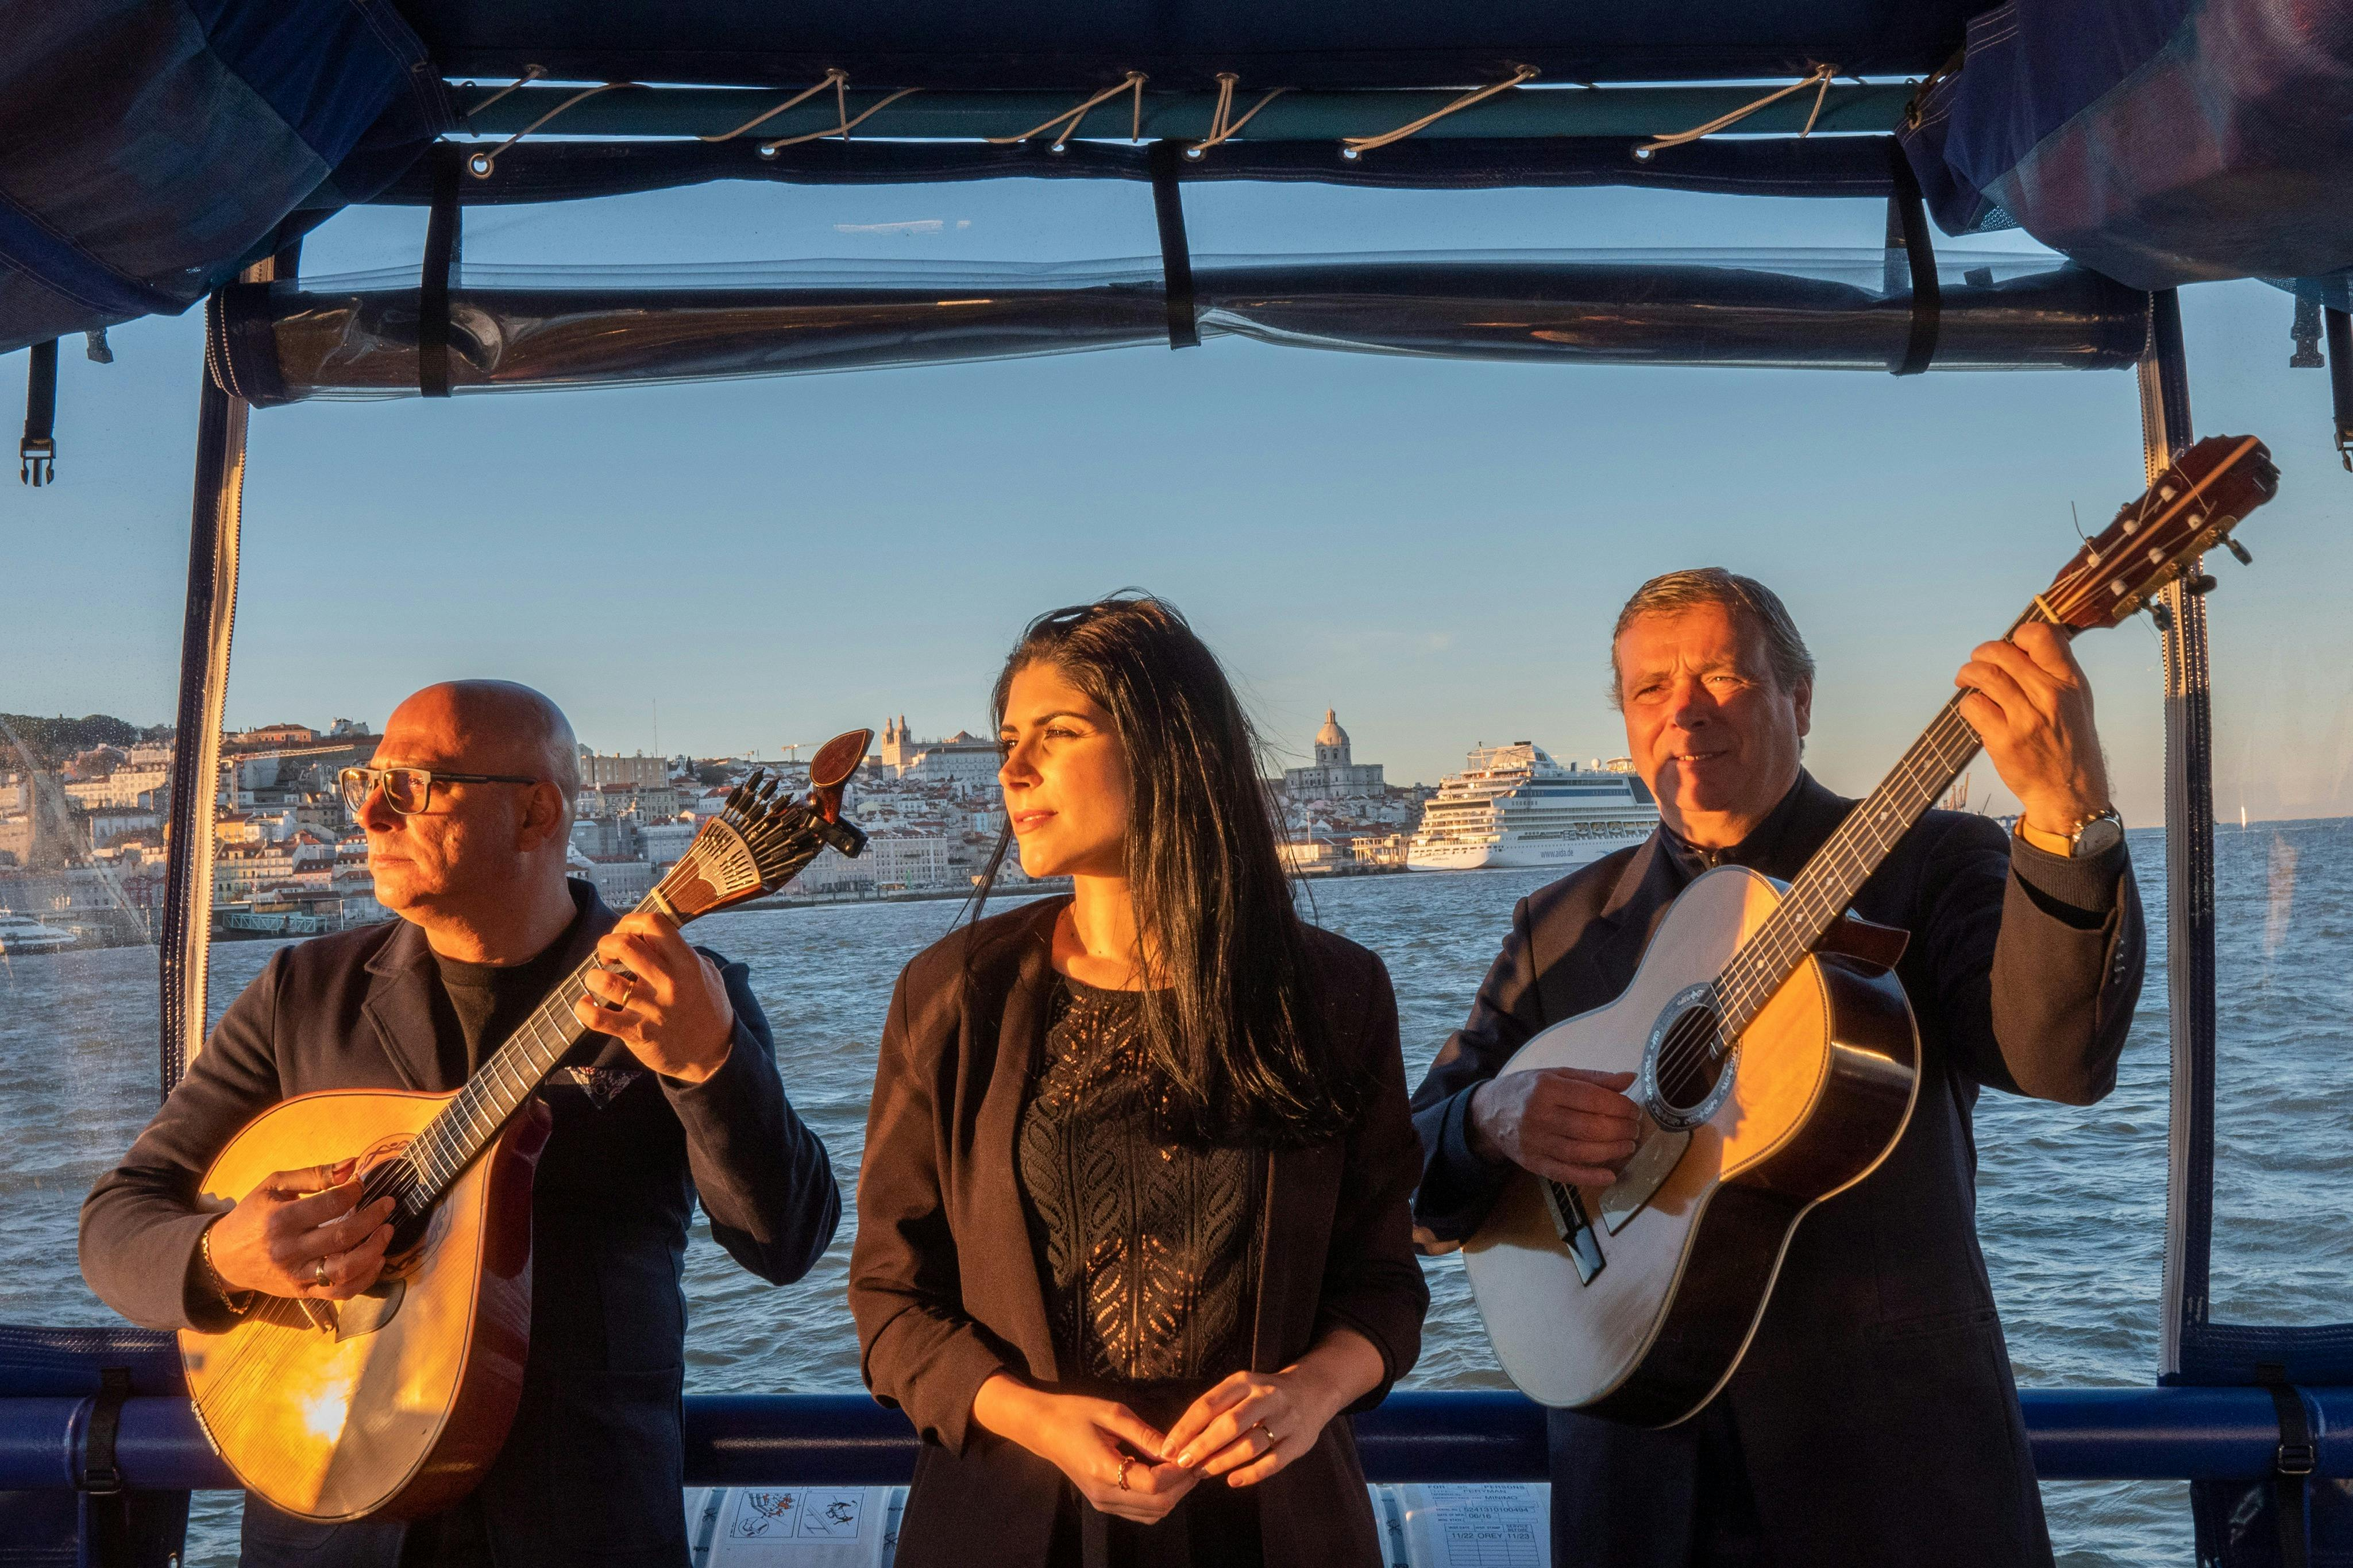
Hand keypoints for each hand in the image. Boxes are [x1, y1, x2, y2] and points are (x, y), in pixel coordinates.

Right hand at [204, 1160, 394, 1300]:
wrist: (223, 1258)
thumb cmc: (252, 1216)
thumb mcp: (274, 1186)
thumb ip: (314, 1174)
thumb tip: (352, 1165)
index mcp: (281, 1219)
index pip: (331, 1204)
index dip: (355, 1192)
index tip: (363, 1185)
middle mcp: (289, 1250)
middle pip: (344, 1236)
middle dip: (374, 1218)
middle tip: (388, 1205)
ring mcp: (296, 1275)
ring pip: (345, 1269)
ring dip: (375, 1250)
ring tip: (386, 1232)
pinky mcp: (301, 1293)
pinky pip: (340, 1292)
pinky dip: (365, 1279)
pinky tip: (377, 1260)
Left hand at [573, 911, 734, 1082]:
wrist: (713, 1054)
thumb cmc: (706, 1007)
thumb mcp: (706, 972)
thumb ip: (681, 952)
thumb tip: (651, 935)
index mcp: (686, 962)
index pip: (653, 924)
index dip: (630, 922)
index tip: (625, 933)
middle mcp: (669, 983)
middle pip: (626, 945)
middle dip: (607, 943)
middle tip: (607, 956)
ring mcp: (653, 1009)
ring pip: (607, 981)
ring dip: (593, 976)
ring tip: (596, 980)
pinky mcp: (638, 1033)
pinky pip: (599, 1019)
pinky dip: (584, 1008)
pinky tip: (585, 1004)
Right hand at [971, 1374, 1196, 1522]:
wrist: (1043, 1428)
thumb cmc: (1075, 1413)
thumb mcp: (1112, 1413)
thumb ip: (1145, 1434)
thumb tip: (1176, 1449)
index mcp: (1103, 1469)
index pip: (1153, 1484)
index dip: (1177, 1472)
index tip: (1190, 1452)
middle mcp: (1104, 1494)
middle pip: (1157, 1504)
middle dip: (1182, 1485)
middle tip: (1195, 1460)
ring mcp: (1103, 1503)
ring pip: (1153, 1513)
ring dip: (1174, 1495)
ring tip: (1184, 1468)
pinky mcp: (1104, 1504)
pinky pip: (1141, 1513)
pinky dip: (1160, 1501)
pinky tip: (1166, 1479)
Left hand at [1161, 1329, 1381, 1487]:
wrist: (1313, 1389)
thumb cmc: (1263, 1395)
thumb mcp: (1240, 1389)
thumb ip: (1214, 1411)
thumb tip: (1180, 1442)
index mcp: (1244, 1381)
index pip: (1208, 1405)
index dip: (1185, 1429)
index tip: (1167, 1449)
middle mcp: (1266, 1397)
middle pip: (1230, 1425)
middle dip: (1203, 1446)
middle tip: (1184, 1463)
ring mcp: (1285, 1419)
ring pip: (1250, 1445)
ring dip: (1223, 1462)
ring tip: (1203, 1473)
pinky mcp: (1299, 1441)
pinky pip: (1273, 1462)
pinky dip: (1251, 1474)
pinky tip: (1232, 1481)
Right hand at [1468, 1067, 1639, 1184]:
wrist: (1488, 1112)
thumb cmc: (1527, 1090)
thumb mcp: (1556, 1075)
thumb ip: (1593, 1078)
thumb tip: (1630, 1079)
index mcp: (1547, 1088)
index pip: (1592, 1099)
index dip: (1619, 1106)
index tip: (1634, 1110)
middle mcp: (1539, 1115)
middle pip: (1589, 1127)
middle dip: (1620, 1129)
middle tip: (1634, 1129)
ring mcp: (1535, 1142)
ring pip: (1580, 1152)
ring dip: (1611, 1151)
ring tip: (1628, 1146)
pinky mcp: (1532, 1163)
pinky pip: (1564, 1173)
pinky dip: (1589, 1177)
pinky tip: (1609, 1176)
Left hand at [1954, 621, 2112, 836]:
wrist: (2069, 791)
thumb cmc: (2069, 742)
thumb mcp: (2076, 700)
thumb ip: (2054, 671)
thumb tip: (2021, 642)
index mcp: (2069, 682)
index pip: (2042, 636)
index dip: (2018, 635)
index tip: (2010, 646)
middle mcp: (2049, 696)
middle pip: (2002, 653)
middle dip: (1981, 654)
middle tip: (1976, 663)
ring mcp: (2027, 719)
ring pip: (1984, 676)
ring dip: (1967, 674)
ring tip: (1965, 680)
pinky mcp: (2005, 740)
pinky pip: (1974, 707)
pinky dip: (1967, 703)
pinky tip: (1973, 709)